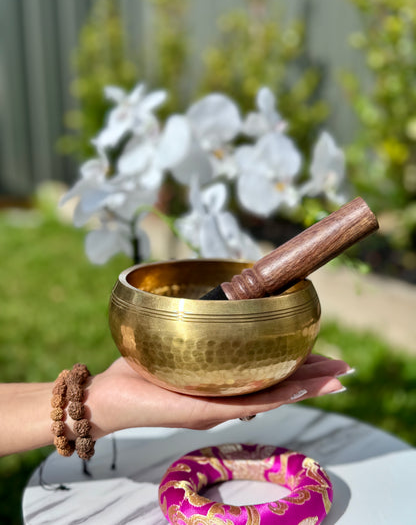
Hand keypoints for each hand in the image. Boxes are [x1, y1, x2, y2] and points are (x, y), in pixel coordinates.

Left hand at [86, 355, 350, 438]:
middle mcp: (229, 398)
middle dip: (313, 377)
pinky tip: (301, 387)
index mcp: (226, 383)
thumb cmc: (141, 369)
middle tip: (344, 368)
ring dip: (307, 386)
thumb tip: (220, 304)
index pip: (270, 374)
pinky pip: (251, 403)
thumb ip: (200, 331)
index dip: (300, 365)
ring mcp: (221, 407)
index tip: (325, 354)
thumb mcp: (178, 345)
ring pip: (274, 397)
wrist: (112, 395)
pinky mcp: (207, 411)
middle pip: (280, 387)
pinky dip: (280, 395)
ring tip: (336, 378)